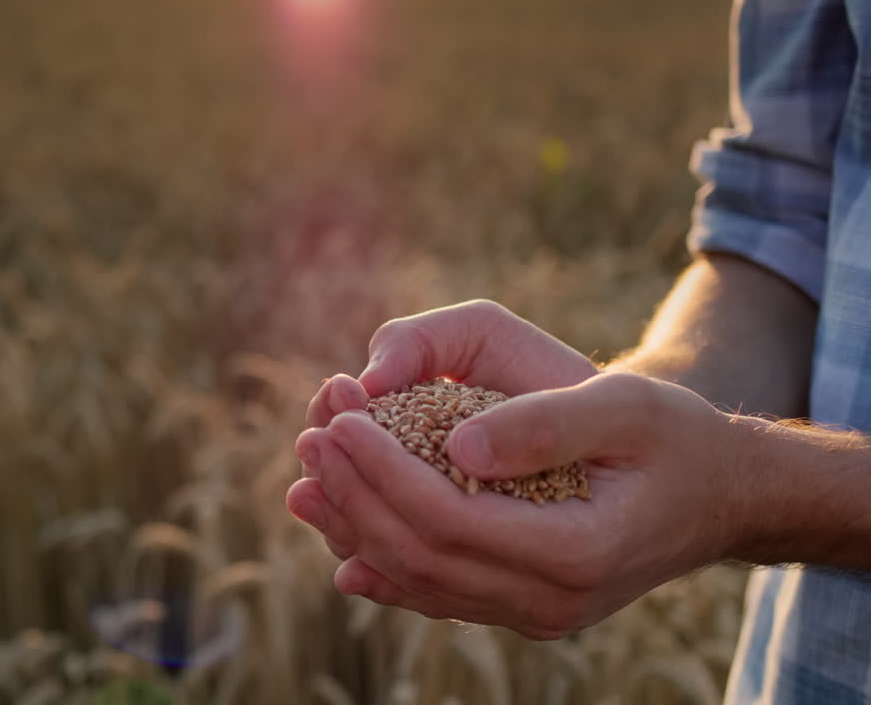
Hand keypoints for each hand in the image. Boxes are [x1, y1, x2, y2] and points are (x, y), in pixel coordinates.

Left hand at [288, 301, 743, 637]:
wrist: (716, 495)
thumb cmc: (673, 437)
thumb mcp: (625, 407)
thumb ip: (544, 425)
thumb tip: (456, 447)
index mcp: (577, 550)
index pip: (449, 519)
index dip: (384, 471)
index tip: (341, 419)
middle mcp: (552, 599)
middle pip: (421, 556)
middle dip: (353, 495)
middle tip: (309, 437)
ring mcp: (535, 612)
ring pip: (421, 582)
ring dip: (355, 530)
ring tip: (303, 482)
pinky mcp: (522, 605)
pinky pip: (441, 596)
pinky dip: (386, 570)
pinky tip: (344, 548)